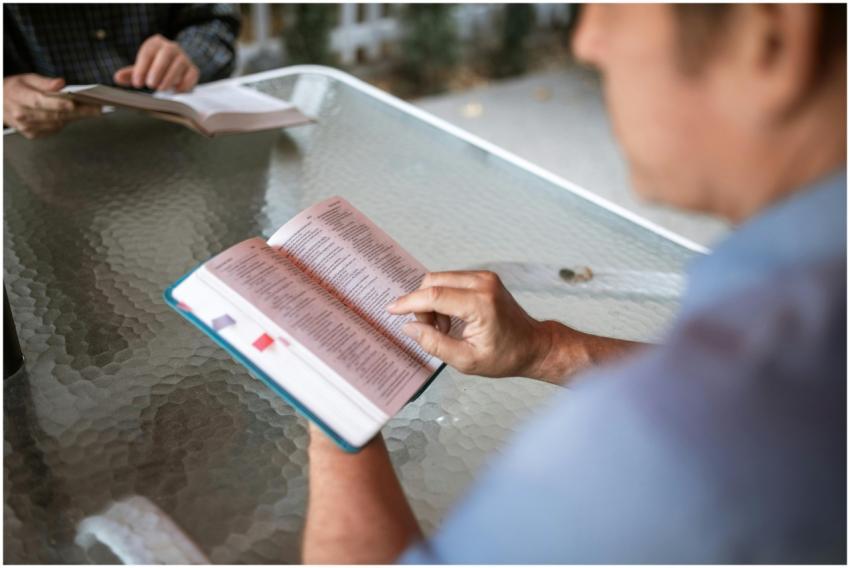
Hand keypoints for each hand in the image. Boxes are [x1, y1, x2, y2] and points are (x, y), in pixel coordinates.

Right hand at [3, 74, 100, 138]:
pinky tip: (71, 115)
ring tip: (91, 110)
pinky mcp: (32, 134)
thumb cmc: (14, 89)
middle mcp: (22, 114)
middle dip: (78, 111)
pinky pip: (54, 129)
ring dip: (74, 117)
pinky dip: (64, 122)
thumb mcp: (26, 79)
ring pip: (57, 123)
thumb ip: (44, 82)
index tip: (75, 103)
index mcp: (18, 96)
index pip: (40, 101)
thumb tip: (60, 83)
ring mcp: (27, 127)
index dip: (58, 103)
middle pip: (54, 114)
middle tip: (97, 108)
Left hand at [113, 34, 199, 91]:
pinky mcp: (193, 70)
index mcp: (155, 43)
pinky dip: (184, 84)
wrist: (175, 70)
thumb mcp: (141, 70)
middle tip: (150, 85)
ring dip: (170, 77)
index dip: (141, 68)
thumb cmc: (154, 69)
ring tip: (161, 89)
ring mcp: (184, 58)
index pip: (148, 52)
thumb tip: (117, 78)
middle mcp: (171, 47)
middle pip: (166, 54)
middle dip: (157, 70)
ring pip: (179, 64)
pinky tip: (176, 91)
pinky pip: (191, 75)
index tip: (137, 83)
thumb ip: (130, 74)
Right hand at [388, 271, 645, 383]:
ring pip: (440, 279)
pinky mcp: (484, 277)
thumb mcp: (466, 361)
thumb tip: (409, 327)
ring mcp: (485, 277)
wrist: (533, 345)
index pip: (434, 296)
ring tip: (444, 328)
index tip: (391, 310)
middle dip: (422, 305)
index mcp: (480, 304)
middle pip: (433, 282)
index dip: (409, 303)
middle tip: (429, 330)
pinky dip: (443, 297)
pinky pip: (451, 280)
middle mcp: (483, 283)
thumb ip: (434, 343)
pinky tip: (452, 319)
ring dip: (432, 301)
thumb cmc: (504, 357)